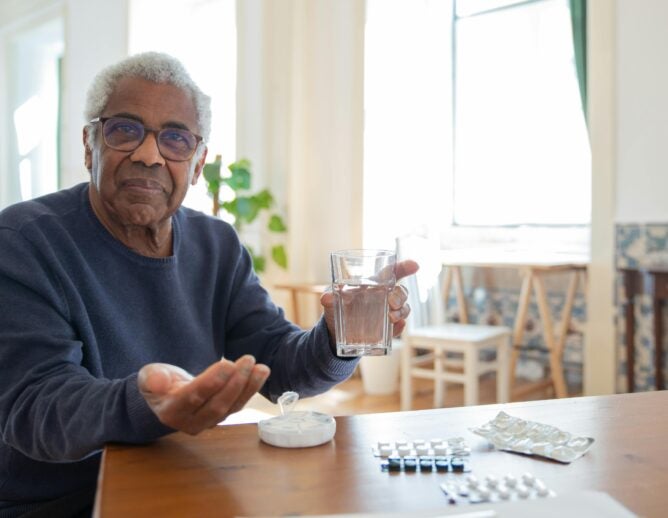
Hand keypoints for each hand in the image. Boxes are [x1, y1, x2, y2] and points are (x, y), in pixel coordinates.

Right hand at [138, 355, 270, 434]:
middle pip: (217, 405)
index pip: (193, 397)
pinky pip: (238, 404)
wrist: (166, 396)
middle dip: (235, 383)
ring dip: (248, 387)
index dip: (211, 382)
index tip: (228, 364)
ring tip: (260, 368)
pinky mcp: (222, 416)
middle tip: (248, 360)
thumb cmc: (158, 383)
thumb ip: (152, 378)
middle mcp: (190, 422)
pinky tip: (261, 372)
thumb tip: (158, 382)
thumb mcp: (148, 376)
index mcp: (171, 411)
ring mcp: (208, 422)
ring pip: (231, 407)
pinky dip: (251, 389)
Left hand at [321, 259, 419, 343]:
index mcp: (374, 284)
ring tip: (391, 317)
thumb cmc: (336, 308)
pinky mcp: (388, 330)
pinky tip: (396, 327)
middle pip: (402, 291)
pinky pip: (400, 328)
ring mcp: (388, 313)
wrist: (335, 333)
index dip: (405, 267)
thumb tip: (326, 298)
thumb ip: (329, 297)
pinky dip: (400, 327)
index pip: (393, 272)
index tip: (414, 266)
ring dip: (402, 312)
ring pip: (405, 308)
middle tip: (391, 303)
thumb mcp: (331, 302)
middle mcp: (384, 297)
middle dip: (401, 295)